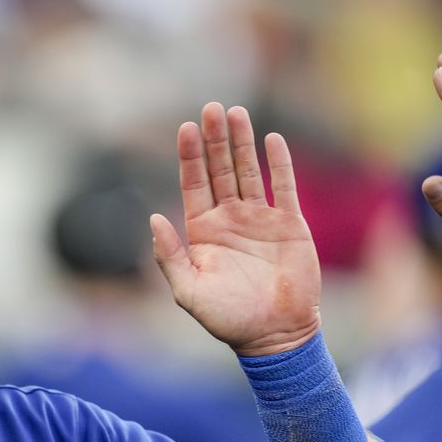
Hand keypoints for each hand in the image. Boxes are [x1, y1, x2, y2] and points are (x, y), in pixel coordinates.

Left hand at [150, 103, 320, 355]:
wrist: (273, 334)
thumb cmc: (227, 318)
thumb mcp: (188, 291)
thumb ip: (169, 256)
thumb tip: (152, 219)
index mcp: (203, 231)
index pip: (193, 184)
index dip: (189, 156)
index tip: (185, 127)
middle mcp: (230, 219)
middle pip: (220, 169)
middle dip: (215, 139)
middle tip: (212, 107)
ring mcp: (260, 219)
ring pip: (250, 171)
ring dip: (243, 143)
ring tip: (236, 112)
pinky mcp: (289, 224)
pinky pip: (284, 187)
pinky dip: (279, 163)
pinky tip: (271, 139)